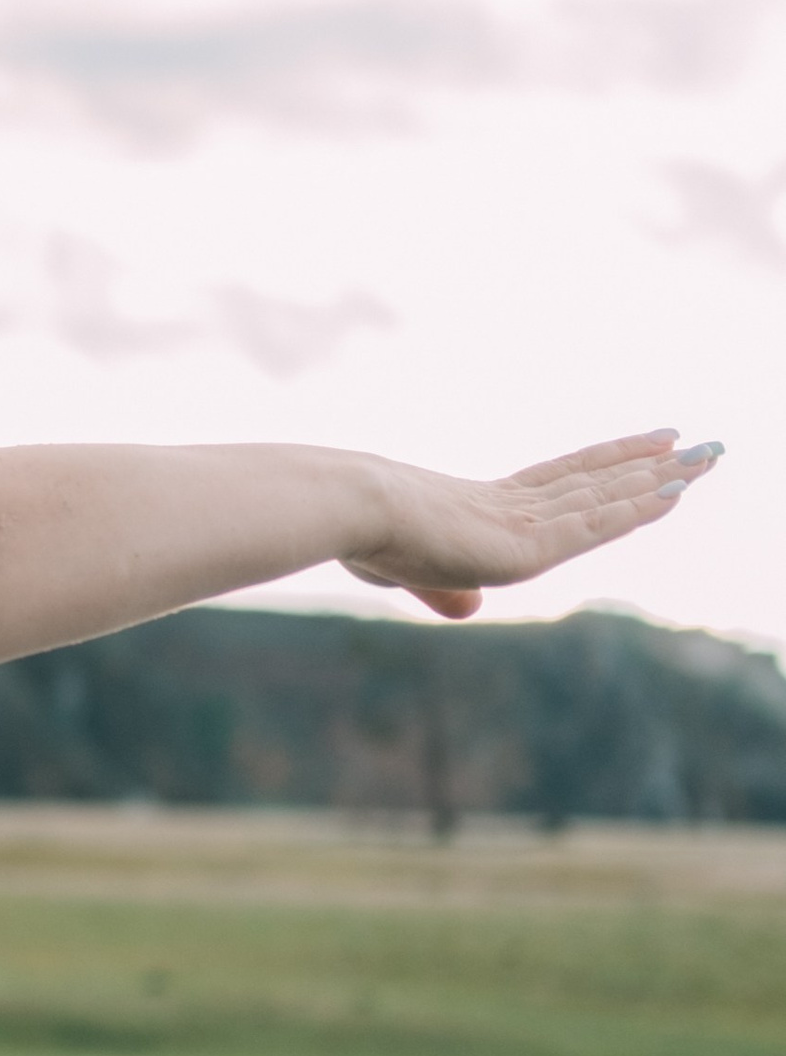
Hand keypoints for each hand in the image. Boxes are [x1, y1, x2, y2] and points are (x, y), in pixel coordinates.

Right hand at [342, 432, 721, 619]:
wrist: (349, 508)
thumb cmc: (360, 533)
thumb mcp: (403, 568)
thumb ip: (443, 590)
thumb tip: (470, 609)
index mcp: (484, 506)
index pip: (560, 482)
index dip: (604, 466)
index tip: (643, 449)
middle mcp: (513, 505)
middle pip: (594, 480)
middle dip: (646, 465)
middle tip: (696, 446)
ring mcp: (522, 522)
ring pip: (604, 494)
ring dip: (658, 478)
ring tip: (706, 459)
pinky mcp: (526, 546)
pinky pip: (594, 524)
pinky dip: (635, 508)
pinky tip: (671, 493)